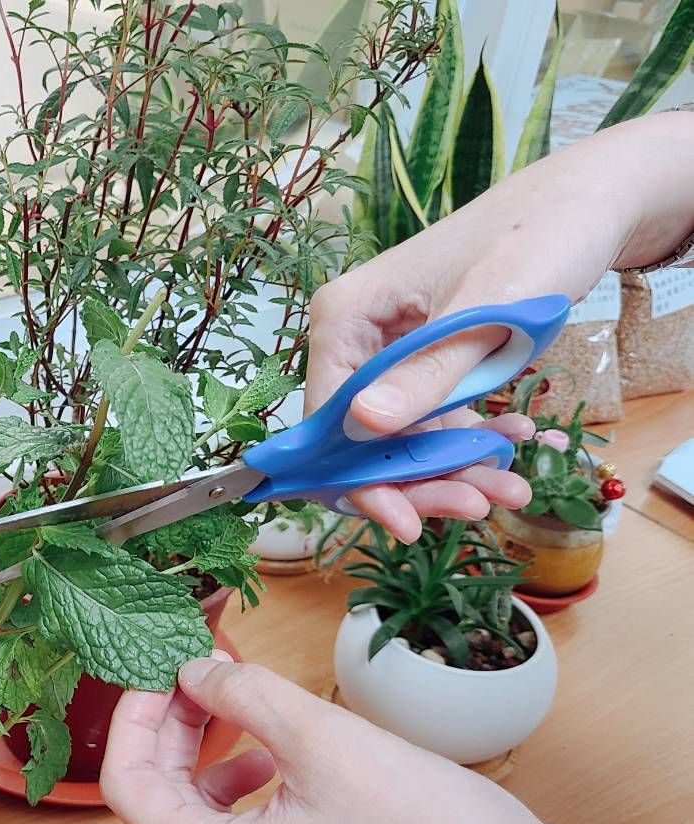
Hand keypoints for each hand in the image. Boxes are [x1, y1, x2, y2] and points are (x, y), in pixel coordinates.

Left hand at [100, 654, 567, 823]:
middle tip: (200, 676)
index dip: (135, 720)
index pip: (129, 788)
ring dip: (212, 766)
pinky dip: (250, 802)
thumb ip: (245, 697)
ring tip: (243, 712)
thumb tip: (197, 673)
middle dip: (174, 734)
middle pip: (165, 810)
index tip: (160, 672)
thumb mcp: (323, 740)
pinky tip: (282, 765)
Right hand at [304, 111, 693, 540]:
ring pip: (401, 440)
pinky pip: (431, 422)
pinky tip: (512, 446)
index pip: (331, 418)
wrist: (588, 206)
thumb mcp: (486, 310)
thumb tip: (363, 425)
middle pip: (362, 440)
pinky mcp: (423, 364)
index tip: (409, 521)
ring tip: (510, 484)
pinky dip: (469, 443)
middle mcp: (353, 339)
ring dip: (452, 470)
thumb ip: (427, 371)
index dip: (361, 478)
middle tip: (478, 505)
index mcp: (346, 317)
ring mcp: (387, 353)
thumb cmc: (537, 237)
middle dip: (417, 481)